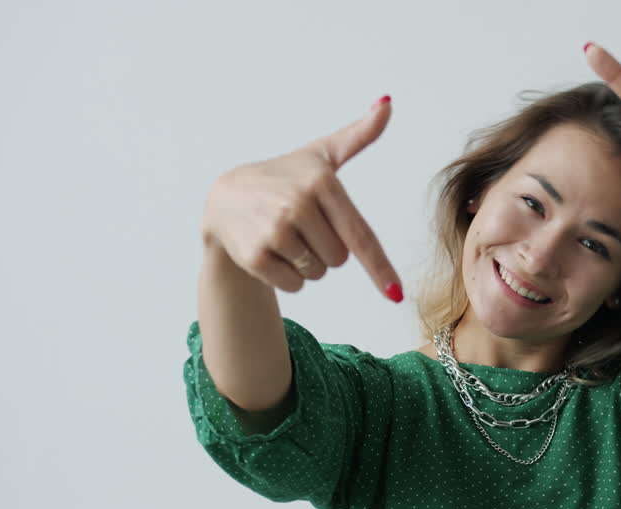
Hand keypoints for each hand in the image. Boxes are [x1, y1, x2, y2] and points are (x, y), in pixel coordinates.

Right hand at [200, 96, 402, 300]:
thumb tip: (388, 102)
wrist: (225, 198)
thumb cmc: (283, 176)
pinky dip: (288, 277)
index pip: (359, 235)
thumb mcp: (320, 154)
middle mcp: (298, 206)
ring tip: (285, 236)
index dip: (379, 268)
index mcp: (321, 183)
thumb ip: (358, 135)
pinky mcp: (255, 256)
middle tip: (302, 226)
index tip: (395, 294)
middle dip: (326, 250)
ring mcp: (275, 231)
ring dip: (307, 264)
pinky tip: (271, 250)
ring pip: (318, 273)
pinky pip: (294, 285)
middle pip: (340, 259)